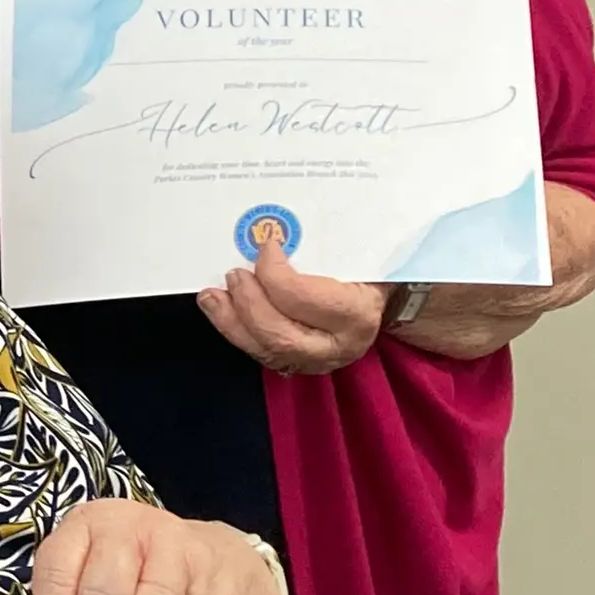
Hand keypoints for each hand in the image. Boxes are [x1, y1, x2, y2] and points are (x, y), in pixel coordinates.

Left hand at [197, 236, 384, 376]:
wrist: (383, 302)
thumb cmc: (368, 270)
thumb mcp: (359, 254)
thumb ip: (327, 244)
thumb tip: (277, 230)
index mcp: (357, 314)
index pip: (305, 300)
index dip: (275, 273)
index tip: (265, 246)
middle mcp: (338, 346)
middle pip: (281, 335)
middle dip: (249, 304)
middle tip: (234, 275)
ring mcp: (317, 361)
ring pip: (266, 351)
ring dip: (231, 321)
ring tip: (211, 296)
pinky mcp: (297, 364)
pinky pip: (260, 353)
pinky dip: (236, 330)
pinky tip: (220, 309)